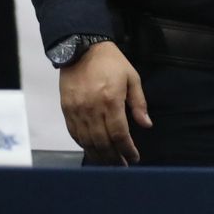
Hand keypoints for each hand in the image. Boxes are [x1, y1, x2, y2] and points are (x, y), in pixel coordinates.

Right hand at [59, 41, 151, 164]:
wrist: (82, 48)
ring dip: (98, 155)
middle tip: (122, 166)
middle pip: (102, 142)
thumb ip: (138, 103)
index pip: (119, 134)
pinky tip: (92, 150)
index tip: (134, 158)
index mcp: (111, 100)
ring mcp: (77, 110)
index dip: (127, 149)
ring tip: (109, 163)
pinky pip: (74, 133)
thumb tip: (146, 125)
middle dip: (114, 157)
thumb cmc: (111, 62)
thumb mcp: (132, 78)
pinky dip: (84, 145)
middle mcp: (92, 108)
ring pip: (87, 141)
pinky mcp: (66, 109)